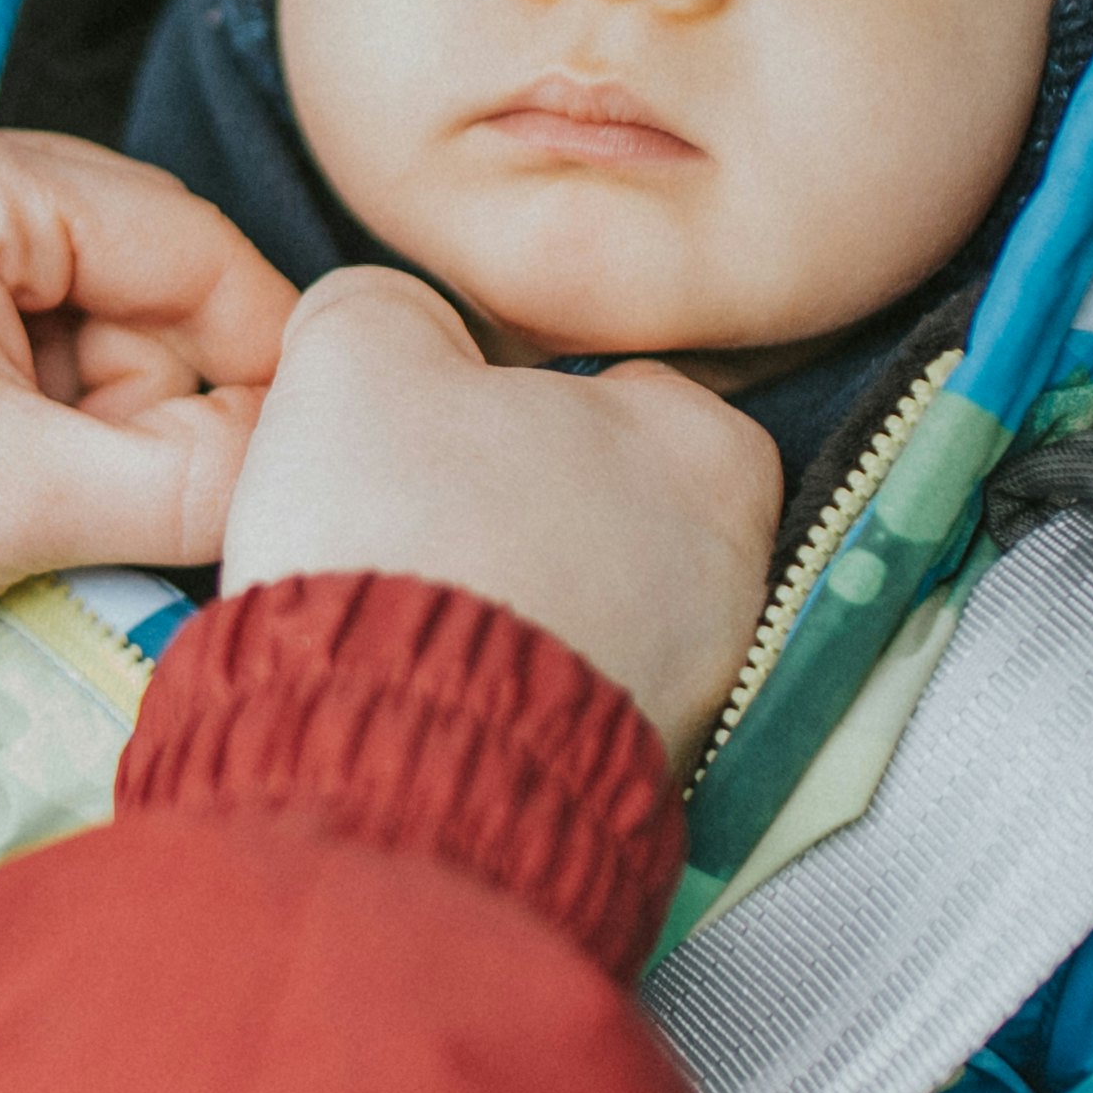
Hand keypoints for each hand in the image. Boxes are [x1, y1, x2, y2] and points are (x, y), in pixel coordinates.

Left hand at [0, 92, 300, 711]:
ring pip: (55, 285)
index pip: (182, 240)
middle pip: (118, 259)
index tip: (296, 446)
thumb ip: (191, 477)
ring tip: (4, 499)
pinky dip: (6, 385)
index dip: (258, 358)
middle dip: (139, 391)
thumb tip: (301, 454)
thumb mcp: (11, 512)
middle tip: (102, 506)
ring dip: (72, 398)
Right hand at [215, 269, 783, 739]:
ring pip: (589, 611)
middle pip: (605, 506)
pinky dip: (506, 693)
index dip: (507, 402)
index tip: (435, 436)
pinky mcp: (640, 785)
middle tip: (411, 525)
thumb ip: (381, 307)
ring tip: (405, 614)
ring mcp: (703, 691)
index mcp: (707, 445)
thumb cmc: (402, 530)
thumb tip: (388, 320)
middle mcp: (738, 571)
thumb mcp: (354, 357)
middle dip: (519, 514)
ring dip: (511, 608)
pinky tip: (425, 688)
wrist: (403, 760)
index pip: (616, 388)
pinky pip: (566, 704)